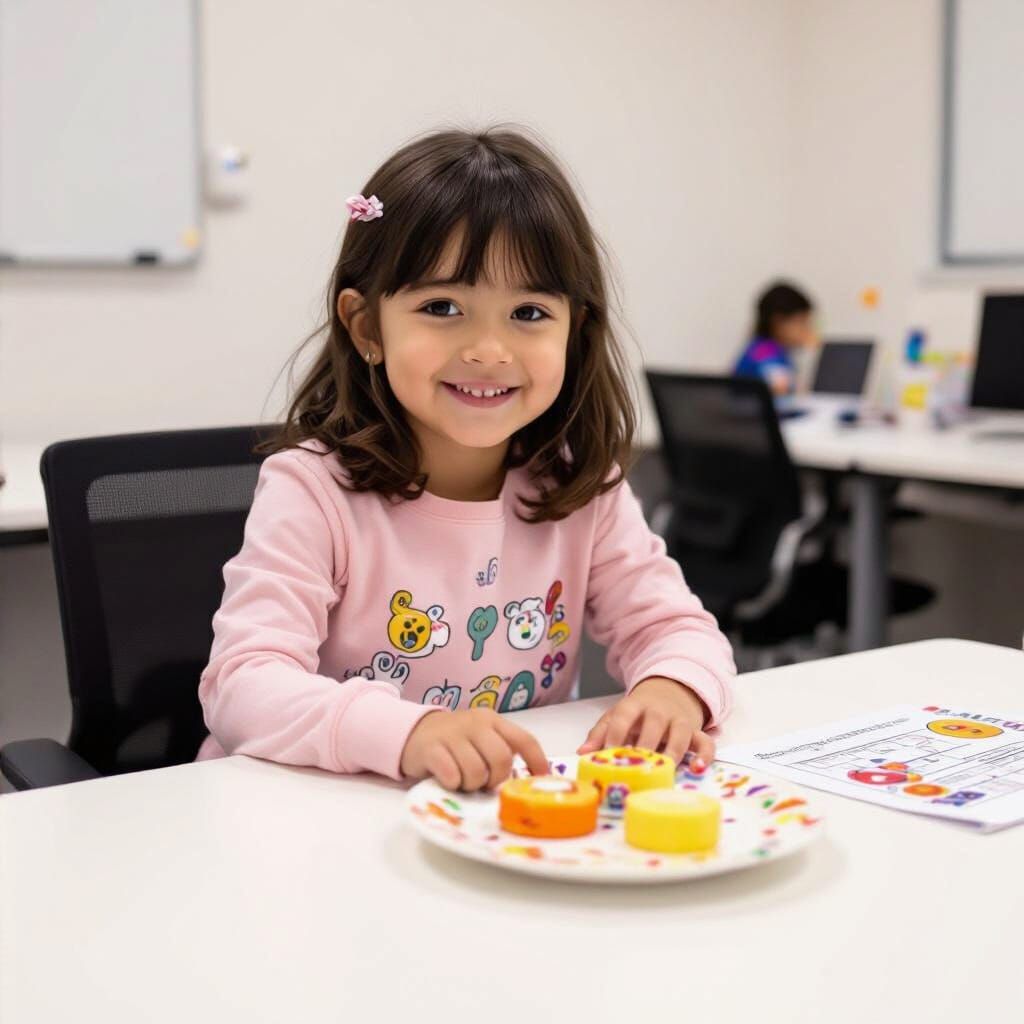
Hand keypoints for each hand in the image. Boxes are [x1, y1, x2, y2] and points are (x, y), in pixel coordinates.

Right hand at [400, 708, 549, 791]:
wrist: (414, 733)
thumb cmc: (456, 742)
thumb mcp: (482, 738)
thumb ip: (501, 751)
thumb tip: (525, 781)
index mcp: (493, 721)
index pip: (524, 739)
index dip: (537, 761)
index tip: (541, 779)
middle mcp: (475, 724)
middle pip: (501, 759)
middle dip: (496, 779)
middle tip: (485, 783)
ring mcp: (453, 734)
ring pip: (477, 771)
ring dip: (472, 785)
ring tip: (464, 780)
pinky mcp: (431, 748)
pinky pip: (452, 775)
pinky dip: (453, 783)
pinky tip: (448, 779)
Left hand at [577, 677, 713, 764]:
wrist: (670, 691)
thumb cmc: (638, 712)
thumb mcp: (617, 715)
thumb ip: (600, 733)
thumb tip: (582, 753)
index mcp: (634, 705)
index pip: (623, 716)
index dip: (616, 734)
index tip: (609, 753)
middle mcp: (658, 711)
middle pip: (654, 724)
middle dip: (646, 745)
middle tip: (638, 767)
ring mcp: (678, 720)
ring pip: (680, 734)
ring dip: (674, 752)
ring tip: (666, 769)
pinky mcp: (695, 731)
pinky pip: (705, 742)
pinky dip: (705, 755)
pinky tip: (699, 768)